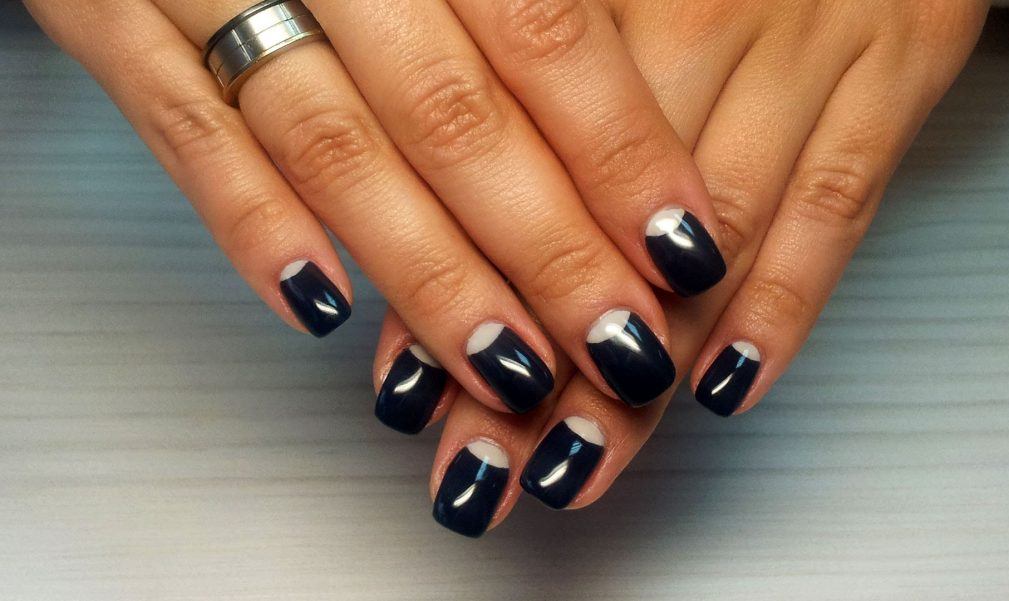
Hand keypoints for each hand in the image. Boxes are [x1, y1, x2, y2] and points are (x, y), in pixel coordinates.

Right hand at [24, 0, 729, 417]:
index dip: (618, 149)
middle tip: (620, 346)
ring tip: (508, 368)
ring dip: (427, 272)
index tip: (684, 248)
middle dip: (546, 247)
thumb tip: (633, 115)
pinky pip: (181, 132)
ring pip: (335, 146)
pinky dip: (252, 222)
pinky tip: (322, 307)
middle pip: (454, 115)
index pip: (543, 34)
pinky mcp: (106, 14)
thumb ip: (511, 2)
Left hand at [369, 0, 990, 535]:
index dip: (458, 287)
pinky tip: (725, 385)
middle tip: (490, 460)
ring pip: (712, 237)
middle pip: (605, 221)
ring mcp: (800, 46)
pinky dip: (783, 306)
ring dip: (646, 364)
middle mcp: (692, 16)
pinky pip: (835, 207)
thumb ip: (526, 97)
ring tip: (584, 457)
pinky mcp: (892, 69)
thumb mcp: (596, 0)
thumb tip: (437, 232)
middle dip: (543, 359)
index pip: (509, 167)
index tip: (417, 388)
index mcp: (587, 0)